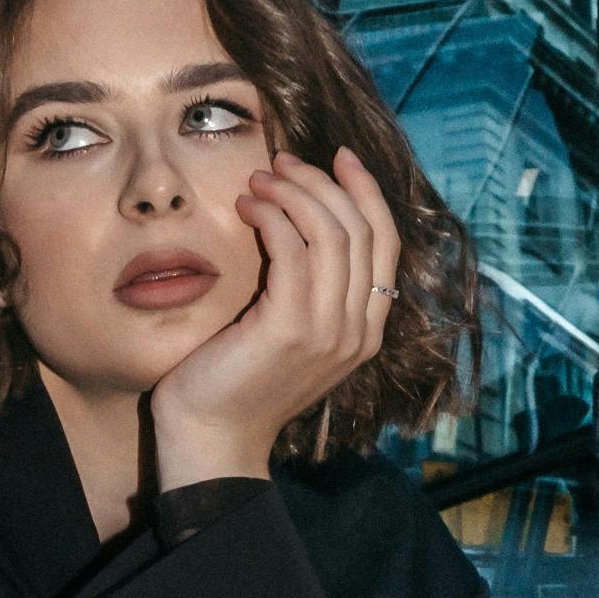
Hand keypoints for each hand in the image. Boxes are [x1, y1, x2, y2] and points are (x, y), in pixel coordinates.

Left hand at [145, 144, 402, 490]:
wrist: (213, 440)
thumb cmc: (240, 383)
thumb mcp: (292, 334)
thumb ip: (312, 292)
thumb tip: (306, 223)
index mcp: (366, 330)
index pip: (385, 243)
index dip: (366, 192)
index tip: (339, 157)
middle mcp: (357, 330)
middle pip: (361, 229)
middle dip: (323, 182)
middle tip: (282, 161)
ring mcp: (328, 331)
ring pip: (330, 233)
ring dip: (293, 192)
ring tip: (259, 178)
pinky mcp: (289, 328)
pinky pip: (293, 249)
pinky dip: (272, 215)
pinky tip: (246, 205)